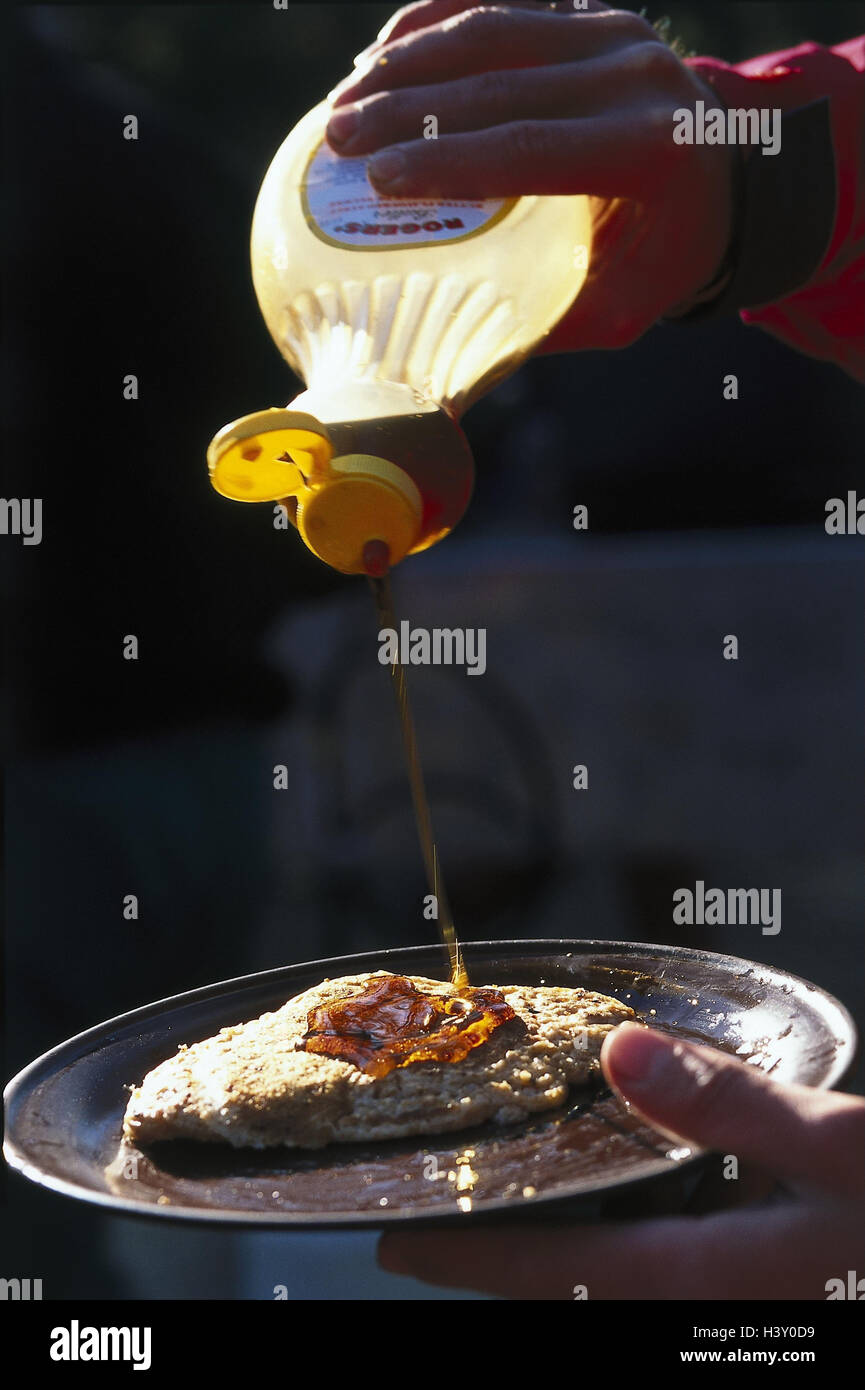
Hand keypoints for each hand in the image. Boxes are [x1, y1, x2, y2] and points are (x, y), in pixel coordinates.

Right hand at [324, 1, 734, 352]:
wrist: (731, 175)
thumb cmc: (666, 254)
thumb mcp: (625, 308)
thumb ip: (548, 323)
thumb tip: (451, 356)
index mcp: (649, 149)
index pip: (531, 147)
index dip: (448, 160)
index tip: (378, 179)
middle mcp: (633, 76)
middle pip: (498, 83)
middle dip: (406, 109)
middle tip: (335, 140)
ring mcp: (612, 31)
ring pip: (491, 29)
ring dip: (406, 61)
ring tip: (341, 102)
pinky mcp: (588, 12)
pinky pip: (500, 4)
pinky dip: (433, 21)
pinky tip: (379, 53)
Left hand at [378, 1022, 864, 1298]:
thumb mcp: (852, 1149)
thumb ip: (734, 1108)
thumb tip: (620, 1054)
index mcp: (725, 1283)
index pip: (564, 1276)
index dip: (473, 1261)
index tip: (395, 1243)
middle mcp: (727, 1310)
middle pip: (583, 1292)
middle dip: (506, 1263)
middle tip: (438, 1218)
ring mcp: (756, 1306)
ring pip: (628, 1286)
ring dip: (563, 1251)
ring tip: (514, 1203)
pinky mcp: (781, 1288)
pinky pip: (676, 1272)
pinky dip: (626, 1238)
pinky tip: (632, 1193)